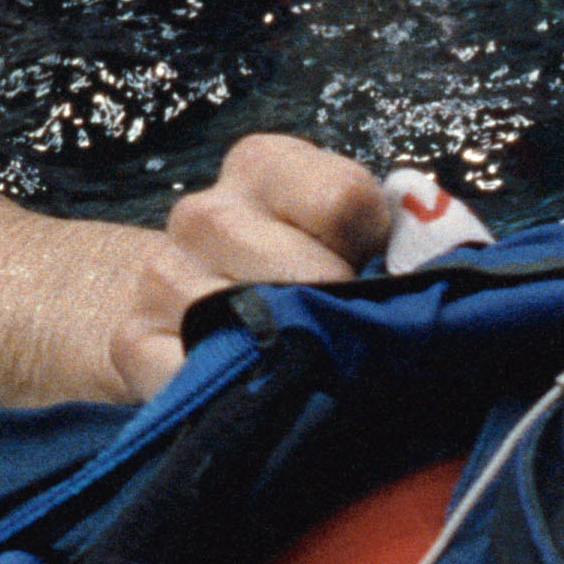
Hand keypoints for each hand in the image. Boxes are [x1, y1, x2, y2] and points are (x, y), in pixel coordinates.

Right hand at [104, 135, 398, 398]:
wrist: (180, 303)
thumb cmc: (291, 266)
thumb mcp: (344, 230)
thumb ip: (397, 235)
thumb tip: (431, 271)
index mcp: (265, 166)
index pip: (343, 199)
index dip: (377, 248)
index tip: (376, 270)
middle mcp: (205, 213)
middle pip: (307, 273)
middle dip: (344, 314)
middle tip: (350, 335)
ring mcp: (164, 279)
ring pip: (257, 331)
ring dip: (299, 361)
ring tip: (310, 365)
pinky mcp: (132, 343)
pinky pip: (204, 380)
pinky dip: (246, 397)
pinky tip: (263, 391)